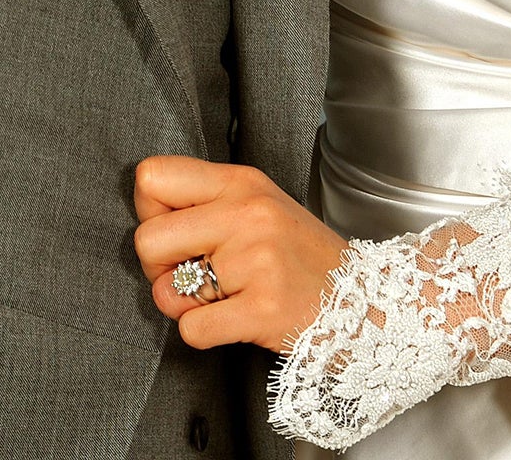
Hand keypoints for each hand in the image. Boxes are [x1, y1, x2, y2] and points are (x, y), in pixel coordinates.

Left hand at [134, 156, 347, 353]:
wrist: (365, 300)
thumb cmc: (299, 256)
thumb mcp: (257, 206)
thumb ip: (205, 203)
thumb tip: (145, 214)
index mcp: (241, 182)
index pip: (152, 177)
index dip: (149, 211)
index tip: (174, 232)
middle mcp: (248, 213)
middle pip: (147, 238)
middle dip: (157, 266)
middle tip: (190, 274)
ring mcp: (257, 260)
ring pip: (166, 289)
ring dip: (182, 305)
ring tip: (219, 298)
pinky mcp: (263, 308)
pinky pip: (192, 329)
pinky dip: (202, 334)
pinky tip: (232, 321)